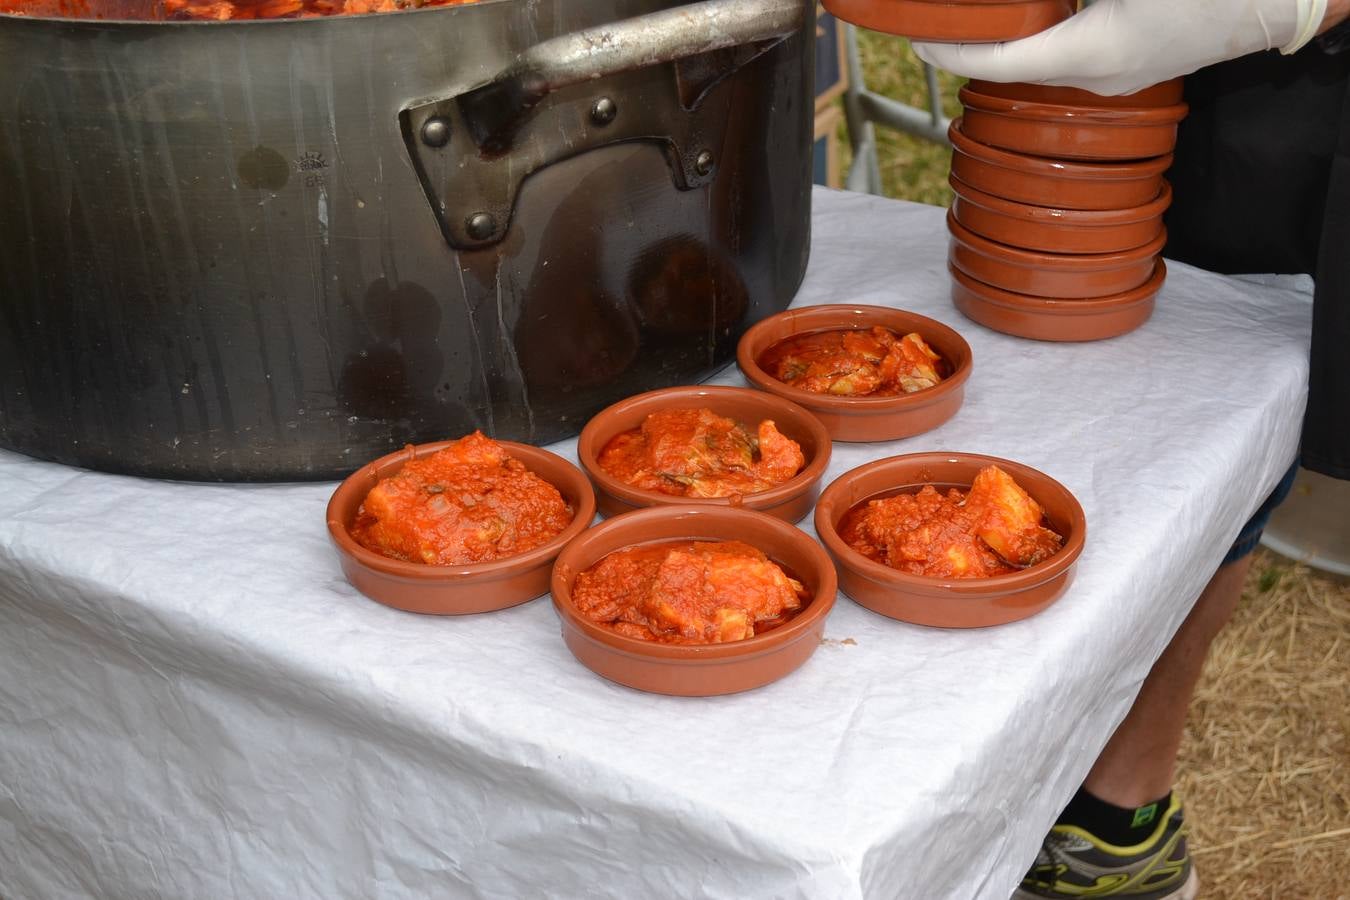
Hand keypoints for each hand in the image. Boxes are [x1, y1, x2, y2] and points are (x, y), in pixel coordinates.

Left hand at [913, 0, 1329, 95]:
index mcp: (1089, 53)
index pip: (996, 61)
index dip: (949, 51)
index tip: (917, 36)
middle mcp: (1098, 78)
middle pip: (1015, 65)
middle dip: (976, 43)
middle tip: (942, 20)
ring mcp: (1120, 78)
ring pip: (1044, 62)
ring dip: (1013, 40)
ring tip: (983, 17)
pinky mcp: (1138, 67)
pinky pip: (1075, 54)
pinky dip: (1048, 36)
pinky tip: (1041, 12)